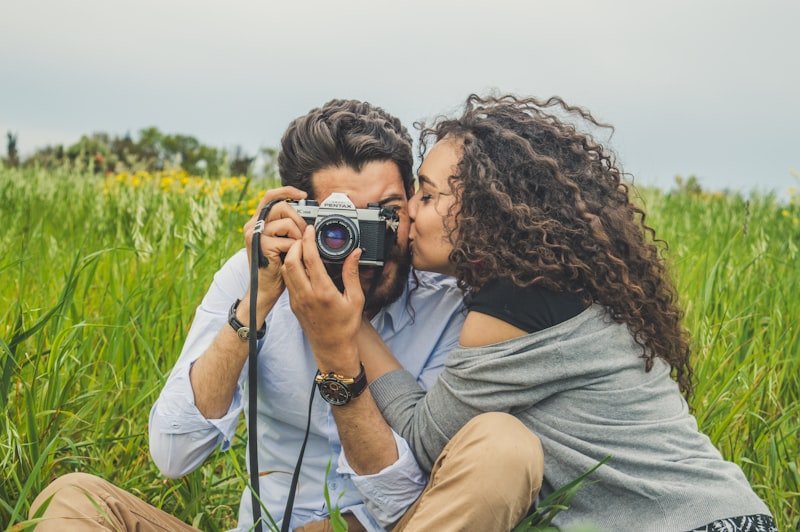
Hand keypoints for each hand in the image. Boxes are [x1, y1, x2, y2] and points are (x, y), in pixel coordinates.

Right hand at [242, 186, 308, 314]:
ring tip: (295, 249)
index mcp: (257, 221)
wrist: (266, 289)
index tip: (303, 195)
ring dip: (298, 236)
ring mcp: (255, 235)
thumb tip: (305, 211)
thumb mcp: (282, 240)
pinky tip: (290, 257)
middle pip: (282, 207)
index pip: (271, 196)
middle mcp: (252, 225)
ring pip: (287, 223)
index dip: (287, 191)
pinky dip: (295, 249)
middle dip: (298, 219)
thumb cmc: (277, 265)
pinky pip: (289, 241)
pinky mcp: (262, 246)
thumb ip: (287, 224)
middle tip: (303, 234)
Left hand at [282, 225, 364, 373]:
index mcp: (323, 292)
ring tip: (300, 247)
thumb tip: (355, 253)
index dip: (308, 240)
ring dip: (290, 256)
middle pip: (291, 261)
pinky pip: (288, 281)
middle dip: (295, 245)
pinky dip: (291, 268)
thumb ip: (352, 274)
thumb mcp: (355, 299)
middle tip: (303, 237)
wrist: (332, 348)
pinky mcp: (293, 305)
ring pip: (286, 271)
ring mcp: (297, 300)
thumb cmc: (345, 326)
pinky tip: (300, 264)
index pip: (310, 259)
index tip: (310, 230)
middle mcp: (306, 295)